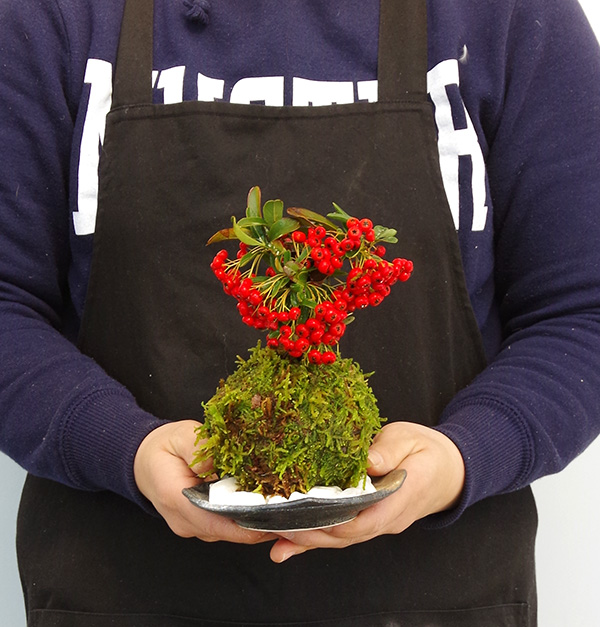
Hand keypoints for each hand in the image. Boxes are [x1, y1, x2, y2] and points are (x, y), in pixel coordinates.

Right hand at [134, 420, 275, 544]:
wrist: (143, 461)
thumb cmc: (163, 447)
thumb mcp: (181, 435)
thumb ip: (200, 447)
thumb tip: (218, 463)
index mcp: (178, 501)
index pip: (219, 522)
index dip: (250, 522)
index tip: (278, 518)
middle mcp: (187, 522)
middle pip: (230, 531)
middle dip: (262, 525)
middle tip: (295, 515)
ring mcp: (194, 527)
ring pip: (231, 532)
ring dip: (257, 523)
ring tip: (288, 511)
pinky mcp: (202, 524)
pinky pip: (228, 527)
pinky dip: (247, 519)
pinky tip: (270, 508)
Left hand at [269, 421, 464, 562]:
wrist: (448, 471)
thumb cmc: (426, 451)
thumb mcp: (410, 439)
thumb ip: (389, 450)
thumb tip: (367, 461)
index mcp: (403, 496)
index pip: (369, 518)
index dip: (338, 522)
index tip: (310, 518)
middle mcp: (389, 519)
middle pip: (348, 534)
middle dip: (313, 534)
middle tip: (279, 527)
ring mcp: (379, 524)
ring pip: (341, 539)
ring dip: (309, 541)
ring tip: (275, 538)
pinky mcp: (369, 522)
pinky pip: (341, 535)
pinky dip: (315, 541)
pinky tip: (287, 545)